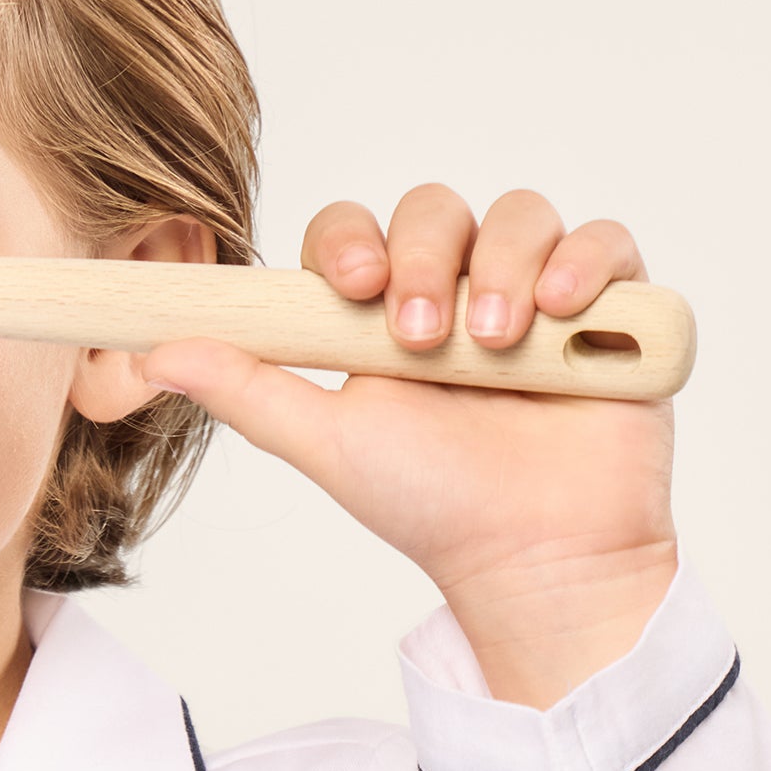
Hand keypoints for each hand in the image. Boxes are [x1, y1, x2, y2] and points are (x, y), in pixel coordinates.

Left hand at [143, 186, 679, 707]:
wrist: (534, 560)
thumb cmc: (433, 508)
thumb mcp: (328, 445)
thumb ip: (249, 391)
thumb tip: (156, 353)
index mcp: (387, 313)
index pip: (360, 233)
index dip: (355, 240)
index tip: (357, 286)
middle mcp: (461, 293)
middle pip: (438, 210)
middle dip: (426, 259)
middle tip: (421, 338)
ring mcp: (538, 297)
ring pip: (521, 216)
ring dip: (503, 268)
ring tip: (492, 346)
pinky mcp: (614, 309)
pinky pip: (606, 242)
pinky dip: (585, 261)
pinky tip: (562, 310)